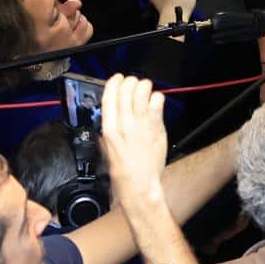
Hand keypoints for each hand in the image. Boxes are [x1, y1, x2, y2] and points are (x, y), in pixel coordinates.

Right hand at [99, 75, 168, 206]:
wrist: (138, 184)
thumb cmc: (123, 170)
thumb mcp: (107, 147)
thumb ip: (109, 129)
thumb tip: (111, 114)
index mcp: (109, 128)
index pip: (110, 95)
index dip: (115, 82)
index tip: (118, 78)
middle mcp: (124, 123)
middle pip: (127, 88)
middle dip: (132, 82)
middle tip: (134, 85)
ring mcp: (141, 123)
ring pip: (143, 90)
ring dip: (145, 87)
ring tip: (146, 91)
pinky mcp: (156, 126)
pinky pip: (158, 100)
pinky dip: (157, 98)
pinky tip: (155, 103)